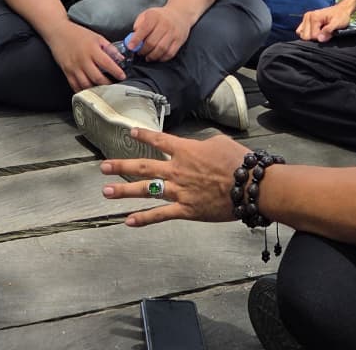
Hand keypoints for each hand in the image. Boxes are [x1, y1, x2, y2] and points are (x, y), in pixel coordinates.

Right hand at [47, 20, 127, 91]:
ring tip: (103, 91)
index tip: (122, 77)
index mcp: (92, 50)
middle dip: (108, 84)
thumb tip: (120, 58)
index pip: (107, 64)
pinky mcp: (67, 72)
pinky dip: (83, 91)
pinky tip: (90, 91)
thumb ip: (109, 48)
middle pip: (97, 78)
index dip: (116, 72)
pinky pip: (75, 86)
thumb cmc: (78, 34)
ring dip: (96, 90)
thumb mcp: (97, 37)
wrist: (58, 32)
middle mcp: (83, 60)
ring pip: (86, 85)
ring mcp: (74, 67)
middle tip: (114, 87)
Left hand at [100, 130, 250, 225]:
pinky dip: (144, 219)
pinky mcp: (187, 210)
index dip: (143, 136)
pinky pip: (161, 214)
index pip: (159, 141)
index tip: (130, 133)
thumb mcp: (219, 142)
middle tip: (103, 167)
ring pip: (147, 190)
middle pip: (144, 167)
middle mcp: (177, 170)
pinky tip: (128, 221)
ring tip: (106, 192)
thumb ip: (202, 144)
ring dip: (124, 191)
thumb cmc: (239, 162)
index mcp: (186, 151)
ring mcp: (180, 191)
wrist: (251, 185)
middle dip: (121, 166)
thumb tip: (196, 147)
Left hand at [130, 7, 190, 62]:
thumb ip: (138, 24)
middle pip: (152, 42)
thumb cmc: (159, 16)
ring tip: (147, 56)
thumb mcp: (146, 14)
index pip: (144, 29)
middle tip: (139, 52)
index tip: (130, 47)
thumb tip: (132, 37)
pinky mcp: (179, 40)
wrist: (179, 14)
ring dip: (152, 56)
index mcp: (154, 16)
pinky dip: (162, 58)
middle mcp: (165, 24)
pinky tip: (157, 57)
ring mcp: (173, 33)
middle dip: (143, 50)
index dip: (136, 40)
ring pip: (161, 49)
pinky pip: (170, 53)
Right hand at [296, 2, 353, 42]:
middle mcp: (307, 16)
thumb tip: (320, 39)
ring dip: (311, 36)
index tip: (329, 34)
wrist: (342, 10)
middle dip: (315, 37)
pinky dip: (307, 34)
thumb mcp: (337, 23)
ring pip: (302, 34)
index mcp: (314, 17)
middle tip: (325, 33)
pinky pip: (301, 31)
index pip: (312, 36)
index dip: (321, 38)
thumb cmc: (341, 16)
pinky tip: (316, 31)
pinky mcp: (305, 20)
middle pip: (305, 36)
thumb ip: (328, 30)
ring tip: (320, 32)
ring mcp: (306, 18)